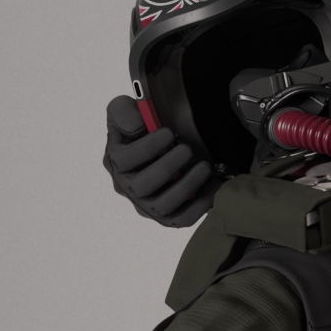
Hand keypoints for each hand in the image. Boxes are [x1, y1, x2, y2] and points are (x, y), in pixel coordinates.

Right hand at [103, 96, 218, 226]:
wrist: (164, 146)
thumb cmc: (143, 131)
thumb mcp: (126, 111)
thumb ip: (123, 111)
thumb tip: (136, 124)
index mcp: (116, 162)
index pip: (123, 161)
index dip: (147, 148)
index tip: (168, 133)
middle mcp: (128, 188)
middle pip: (141, 187)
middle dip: (167, 166)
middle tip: (186, 149)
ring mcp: (147, 206)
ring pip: (163, 206)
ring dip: (186, 185)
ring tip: (203, 166)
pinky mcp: (168, 217)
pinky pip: (183, 219)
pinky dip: (201, 205)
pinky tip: (214, 184)